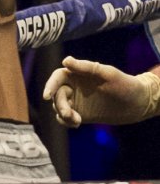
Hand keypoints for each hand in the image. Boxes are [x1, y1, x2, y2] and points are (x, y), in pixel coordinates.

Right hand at [42, 55, 159, 126]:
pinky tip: (77, 123)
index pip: (58, 77)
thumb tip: (65, 60)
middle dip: (60, 105)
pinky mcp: (79, 114)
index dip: (50, 85)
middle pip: (57, 95)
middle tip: (70, 115)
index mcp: (79, 74)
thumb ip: (87, 67)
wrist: (137, 103)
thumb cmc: (125, 84)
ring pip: (58, 108)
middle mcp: (74, 87)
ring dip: (63, 115)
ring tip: (77, 121)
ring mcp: (76, 101)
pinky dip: (66, 122)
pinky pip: (64, 118)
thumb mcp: (108, 74)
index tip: (47, 96)